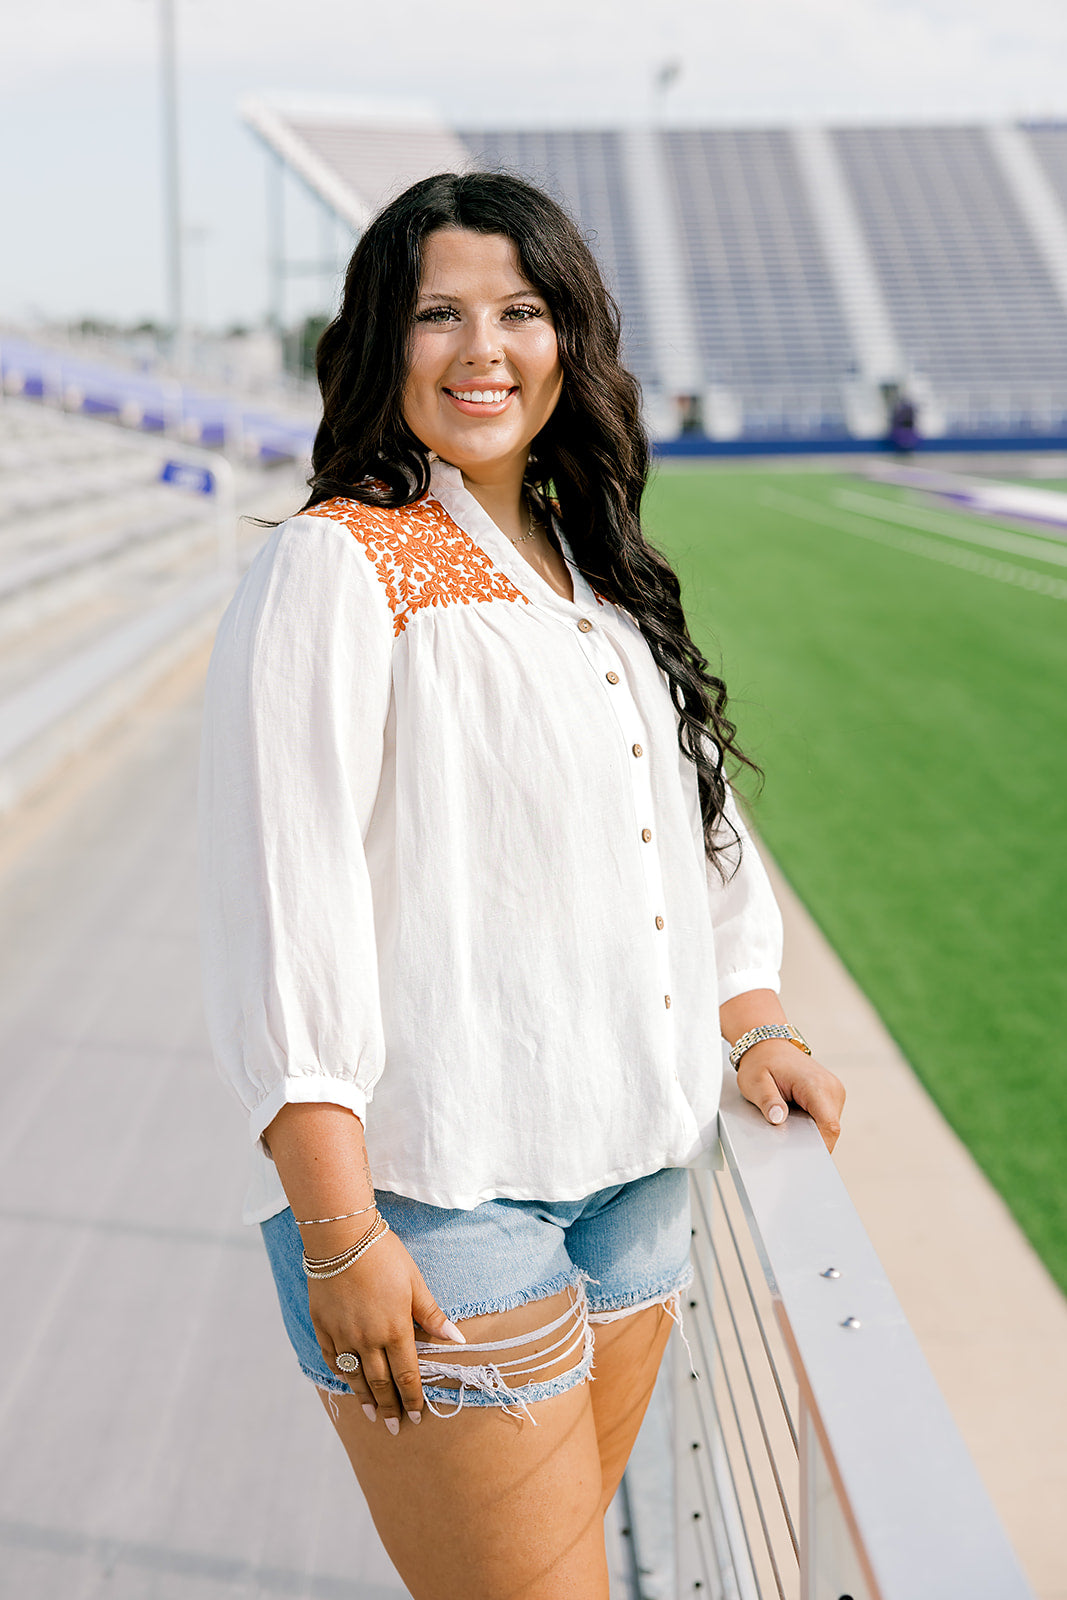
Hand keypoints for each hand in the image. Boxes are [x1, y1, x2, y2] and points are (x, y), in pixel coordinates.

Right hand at [309, 1228, 464, 1431]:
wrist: (341, 1238)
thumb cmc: (384, 1255)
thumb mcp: (415, 1282)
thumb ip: (432, 1315)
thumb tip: (457, 1339)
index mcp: (395, 1330)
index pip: (406, 1375)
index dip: (412, 1398)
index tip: (417, 1416)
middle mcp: (368, 1341)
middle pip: (381, 1383)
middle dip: (390, 1408)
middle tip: (395, 1427)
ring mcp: (343, 1336)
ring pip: (355, 1377)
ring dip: (365, 1398)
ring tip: (372, 1415)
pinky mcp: (323, 1327)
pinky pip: (333, 1359)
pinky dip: (341, 1374)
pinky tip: (347, 1382)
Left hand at [736, 1039, 844, 1151]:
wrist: (768, 1044)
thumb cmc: (762, 1062)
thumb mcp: (755, 1082)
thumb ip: (768, 1101)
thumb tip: (778, 1119)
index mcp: (817, 1085)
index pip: (830, 1127)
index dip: (819, 1147)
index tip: (803, 1158)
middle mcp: (832, 1088)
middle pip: (830, 1130)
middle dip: (811, 1140)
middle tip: (786, 1139)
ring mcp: (835, 1092)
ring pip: (829, 1126)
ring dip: (811, 1132)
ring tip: (789, 1123)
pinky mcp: (831, 1096)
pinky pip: (826, 1119)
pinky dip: (812, 1124)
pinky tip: (795, 1119)